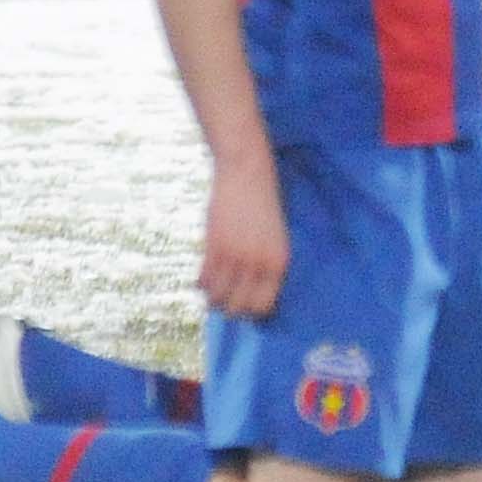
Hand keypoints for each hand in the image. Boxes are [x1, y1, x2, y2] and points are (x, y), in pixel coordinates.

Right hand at [200, 154, 287, 320]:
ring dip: (213, 296)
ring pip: (217, 298)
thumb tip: (249, 290)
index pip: (264, 307)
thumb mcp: (274, 237)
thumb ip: (265, 264)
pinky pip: (204, 280)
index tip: (243, 303)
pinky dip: (201, 282)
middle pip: (239, 308)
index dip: (251, 310)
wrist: (248, 172)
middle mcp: (260, 264)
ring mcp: (236, 257)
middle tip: (226, 296)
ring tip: (214, 287)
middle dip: (230, 307)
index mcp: (280, 262)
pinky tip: (203, 275)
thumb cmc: (263, 203)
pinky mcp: (215, 247)